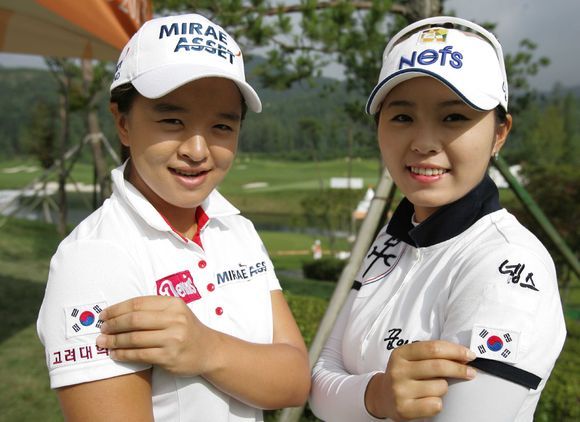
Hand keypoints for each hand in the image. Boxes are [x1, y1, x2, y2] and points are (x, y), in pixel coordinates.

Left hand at [96, 296, 216, 375]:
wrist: (209, 350)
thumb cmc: (187, 329)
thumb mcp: (176, 312)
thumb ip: (154, 309)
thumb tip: (119, 311)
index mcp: (173, 304)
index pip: (139, 303)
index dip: (118, 308)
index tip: (104, 314)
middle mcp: (175, 319)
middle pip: (135, 319)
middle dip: (114, 324)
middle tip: (102, 329)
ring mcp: (172, 338)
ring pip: (135, 338)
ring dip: (114, 340)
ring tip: (103, 342)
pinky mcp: (169, 356)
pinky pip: (139, 354)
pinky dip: (123, 354)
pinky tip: (115, 354)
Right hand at [365, 340, 476, 420]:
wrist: (382, 397)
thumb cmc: (405, 375)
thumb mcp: (411, 359)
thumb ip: (432, 355)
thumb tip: (463, 356)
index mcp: (400, 354)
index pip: (433, 348)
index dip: (455, 350)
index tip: (469, 355)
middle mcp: (398, 370)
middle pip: (438, 366)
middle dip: (459, 369)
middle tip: (471, 372)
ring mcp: (400, 390)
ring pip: (440, 387)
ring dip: (443, 388)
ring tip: (433, 389)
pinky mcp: (404, 409)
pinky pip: (435, 405)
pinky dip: (437, 403)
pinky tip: (428, 400)